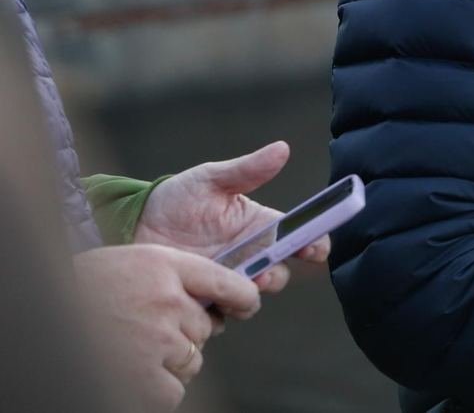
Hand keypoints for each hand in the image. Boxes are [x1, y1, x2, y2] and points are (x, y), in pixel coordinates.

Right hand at [75, 244, 260, 410]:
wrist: (46, 314)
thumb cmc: (83, 289)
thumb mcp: (130, 264)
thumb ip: (170, 277)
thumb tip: (209, 299)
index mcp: (163, 265)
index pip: (227, 280)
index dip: (243, 296)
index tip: (246, 304)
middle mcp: (168, 299)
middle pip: (205, 327)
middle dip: (184, 336)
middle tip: (148, 335)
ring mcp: (158, 337)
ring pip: (192, 361)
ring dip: (171, 364)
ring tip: (132, 354)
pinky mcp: (145, 374)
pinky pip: (173, 390)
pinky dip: (158, 390)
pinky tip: (134, 378)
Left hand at [134, 141, 329, 293]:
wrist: (130, 226)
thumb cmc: (174, 199)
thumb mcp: (211, 179)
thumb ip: (247, 170)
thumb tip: (282, 148)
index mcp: (258, 226)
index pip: (298, 237)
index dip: (314, 243)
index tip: (314, 248)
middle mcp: (248, 256)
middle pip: (279, 273)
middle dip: (276, 276)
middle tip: (263, 274)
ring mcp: (226, 280)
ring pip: (250, 299)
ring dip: (247, 298)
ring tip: (231, 288)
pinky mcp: (203, 300)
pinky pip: (220, 316)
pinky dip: (217, 312)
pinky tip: (203, 299)